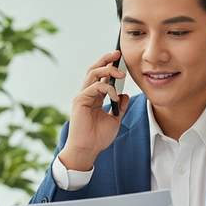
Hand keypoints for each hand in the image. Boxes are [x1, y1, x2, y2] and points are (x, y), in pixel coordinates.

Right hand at [57, 50, 128, 170]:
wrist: (88, 150)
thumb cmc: (98, 138)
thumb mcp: (115, 120)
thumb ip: (120, 107)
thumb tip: (125, 94)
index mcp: (94, 97)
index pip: (100, 76)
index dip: (109, 66)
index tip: (120, 59)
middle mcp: (87, 94)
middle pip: (94, 69)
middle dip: (106, 59)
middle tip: (118, 54)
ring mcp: (82, 96)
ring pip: (93, 74)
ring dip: (107, 70)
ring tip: (121, 73)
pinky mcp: (80, 101)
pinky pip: (94, 87)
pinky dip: (107, 88)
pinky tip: (115, 95)